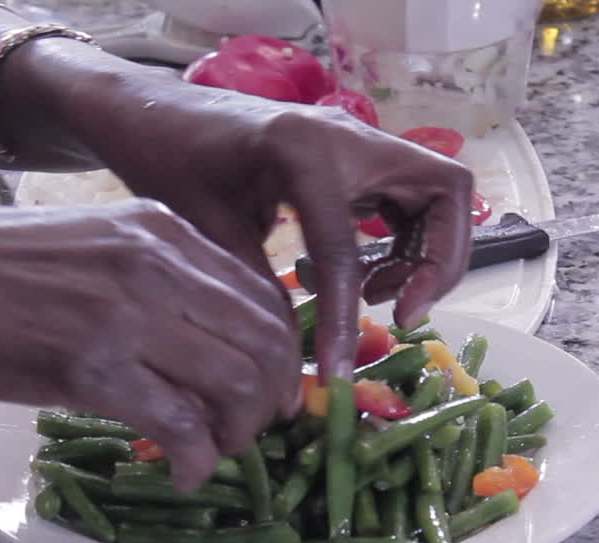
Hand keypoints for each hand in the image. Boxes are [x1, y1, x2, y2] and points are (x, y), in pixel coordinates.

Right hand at [0, 200, 299, 489]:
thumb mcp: (87, 249)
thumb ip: (153, 282)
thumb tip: (205, 343)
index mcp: (160, 230)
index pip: (262, 297)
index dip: (282, 357)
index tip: (272, 394)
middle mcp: (155, 262)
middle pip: (264, 342)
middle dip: (273, 401)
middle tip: (251, 434)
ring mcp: (125, 311)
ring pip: (237, 382)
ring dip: (240, 433)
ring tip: (213, 452)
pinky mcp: (89, 365)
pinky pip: (180, 423)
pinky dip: (195, 458)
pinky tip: (181, 471)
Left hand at [73, 78, 474, 378]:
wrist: (153, 115)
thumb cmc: (169, 164)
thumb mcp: (206, 235)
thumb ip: (256, 293)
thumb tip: (291, 366)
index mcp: (304, 152)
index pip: (346, 250)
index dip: (346, 320)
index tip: (340, 371)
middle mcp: (346, 136)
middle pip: (445, 192)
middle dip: (437, 261)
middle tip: (401, 313)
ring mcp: (356, 142)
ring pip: (435, 195)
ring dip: (422, 252)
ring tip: (373, 294)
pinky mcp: (354, 157)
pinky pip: (406, 199)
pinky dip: (399, 242)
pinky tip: (353, 274)